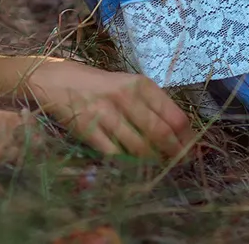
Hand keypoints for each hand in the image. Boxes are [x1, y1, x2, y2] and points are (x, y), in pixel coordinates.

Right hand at [24, 59, 193, 159]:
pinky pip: (116, 154)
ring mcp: (107, 114)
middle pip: (161, 134)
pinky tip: (131, 166)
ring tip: (155, 166)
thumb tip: (179, 135)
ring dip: (151, 161)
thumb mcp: (129, 86)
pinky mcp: (89, 130)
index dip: (187, 138)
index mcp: (141, 85)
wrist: (57, 81)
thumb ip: (152, 106)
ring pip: (140, 147)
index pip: (175, 116)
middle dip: (174, 154)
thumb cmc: (100, 86)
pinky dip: (127, 164)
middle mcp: (126, 97)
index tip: (191, 151)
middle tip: (177, 164)